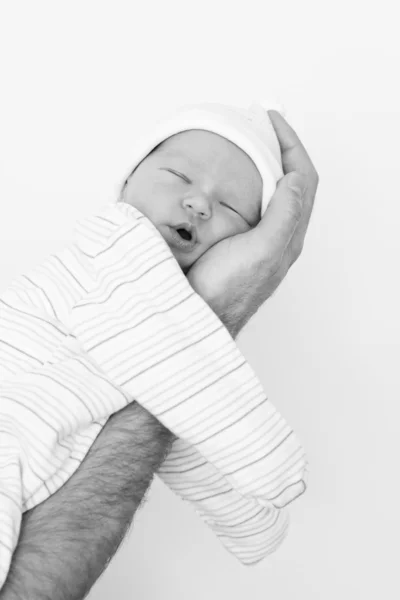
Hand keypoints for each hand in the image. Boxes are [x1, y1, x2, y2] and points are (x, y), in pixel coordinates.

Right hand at [186, 110, 318, 336]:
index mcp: (288, 233)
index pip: (303, 178)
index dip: (292, 144)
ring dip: (261, 164)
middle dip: (279, 149)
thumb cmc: (228, 290)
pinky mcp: (237, 241)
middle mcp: (277, 234)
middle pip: (291, 181)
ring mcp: (257, 237)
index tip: (271, 120)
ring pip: (269, 192)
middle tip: (259, 125)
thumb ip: (284, 217)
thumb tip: (296, 178)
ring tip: (244, 143)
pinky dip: (242, 182)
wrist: (199, 314)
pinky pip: (247, 204)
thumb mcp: (262, 252)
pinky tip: (225, 177)